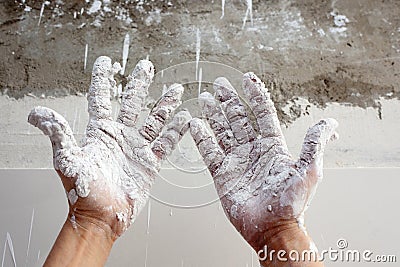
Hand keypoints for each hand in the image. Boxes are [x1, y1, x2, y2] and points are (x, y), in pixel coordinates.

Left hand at [28, 56, 190, 238]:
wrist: (102, 217)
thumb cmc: (83, 193)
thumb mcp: (67, 161)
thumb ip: (57, 135)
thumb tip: (36, 114)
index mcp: (100, 133)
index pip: (102, 99)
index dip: (104, 79)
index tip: (107, 62)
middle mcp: (120, 137)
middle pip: (132, 103)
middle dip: (140, 84)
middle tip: (146, 66)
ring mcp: (137, 149)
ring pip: (154, 120)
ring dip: (165, 105)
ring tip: (175, 90)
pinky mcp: (150, 163)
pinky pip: (165, 143)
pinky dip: (175, 132)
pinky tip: (184, 120)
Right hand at [189, 73, 337, 253]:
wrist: (272, 228)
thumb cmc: (291, 203)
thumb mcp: (309, 170)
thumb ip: (315, 143)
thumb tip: (331, 123)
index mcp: (272, 146)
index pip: (262, 112)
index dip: (255, 94)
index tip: (247, 78)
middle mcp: (253, 150)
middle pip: (238, 118)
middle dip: (229, 100)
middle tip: (220, 84)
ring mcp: (236, 161)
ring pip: (222, 131)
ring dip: (214, 114)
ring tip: (206, 99)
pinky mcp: (222, 174)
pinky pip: (209, 152)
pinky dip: (201, 137)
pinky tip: (195, 124)